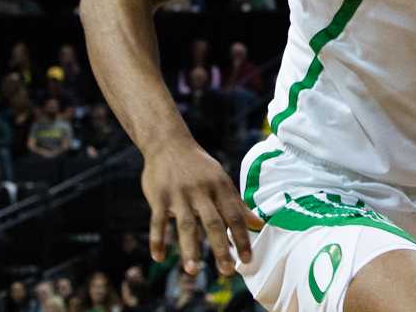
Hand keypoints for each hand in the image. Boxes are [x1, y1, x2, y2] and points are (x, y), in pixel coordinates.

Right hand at [142, 139, 263, 277]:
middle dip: (220, 248)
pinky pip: (158, 221)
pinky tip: (159, 257)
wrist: (168, 143)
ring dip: (189, 249)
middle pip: (213, 223)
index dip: (241, 238)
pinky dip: (157, 239)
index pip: (234, 216)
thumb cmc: (199, 166)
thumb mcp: (221, 180)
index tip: (247, 260)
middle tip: (227, 271)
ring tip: (192, 271)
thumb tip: (258, 224)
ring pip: (186, 225)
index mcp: (220, 187)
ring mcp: (179, 194)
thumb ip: (237, 204)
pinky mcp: (159, 197)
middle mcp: (201, 191)